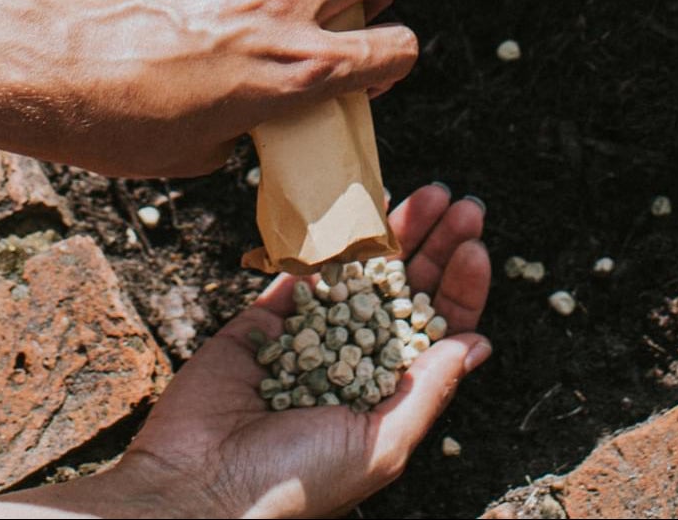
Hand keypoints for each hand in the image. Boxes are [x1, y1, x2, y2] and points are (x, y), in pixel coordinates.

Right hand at [0, 187, 492, 517]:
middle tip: (462, 206)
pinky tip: (355, 211)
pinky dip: (326, 241)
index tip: (475, 248)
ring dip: (392, 234)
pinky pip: (298, 273)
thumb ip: (425, 392)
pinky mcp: (262, 322)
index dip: (460, 289)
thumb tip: (476, 344)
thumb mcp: (380, 446)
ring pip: (360, 274)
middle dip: (435, 247)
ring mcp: (309, 339)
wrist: (201, 484)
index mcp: (388, 398)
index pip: (437, 332)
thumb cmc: (297, 483)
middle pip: (405, 293)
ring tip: (425, 194)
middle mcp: (354, 364)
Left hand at [18, 0, 415, 176]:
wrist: (57, 68)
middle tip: (348, 7)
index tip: (365, 72)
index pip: (399, 46)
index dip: (391, 61)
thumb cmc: (125, 127)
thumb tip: (254, 111)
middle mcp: (287, 6)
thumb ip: (255, 119)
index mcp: (302, 70)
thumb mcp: (206, 152)